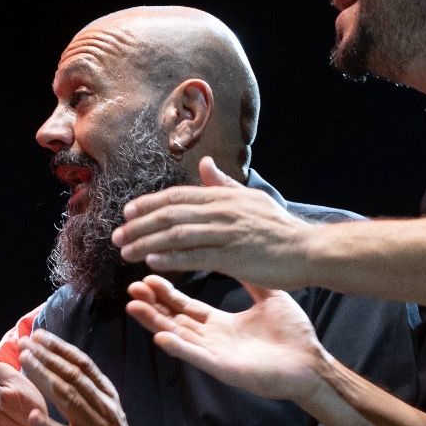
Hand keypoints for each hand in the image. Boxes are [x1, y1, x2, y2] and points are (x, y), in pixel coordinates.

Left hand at [18, 330, 154, 425]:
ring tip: (25, 361)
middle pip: (73, 374)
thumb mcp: (104, 411)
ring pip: (68, 396)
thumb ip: (88, 392)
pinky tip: (32, 416)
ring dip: (44, 376)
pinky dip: (48, 425)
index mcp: (105, 395)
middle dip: (47, 355)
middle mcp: (102, 406)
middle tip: (24, 342)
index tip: (38, 335)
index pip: (82, 364)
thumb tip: (66, 368)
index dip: (60, 348)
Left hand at [112, 156, 316, 288]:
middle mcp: (222, 210)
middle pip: (170, 214)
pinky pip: (196, 255)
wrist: (309, 250)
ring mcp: (227, 232)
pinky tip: (152, 261)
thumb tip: (205, 165)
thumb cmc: (278, 229)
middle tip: (116, 236)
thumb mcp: (250, 199)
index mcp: (223, 196)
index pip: (177, 196)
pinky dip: (172, 257)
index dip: (148, 204)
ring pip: (177, 235)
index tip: (127, 213)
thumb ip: (223, 184)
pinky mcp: (233, 256)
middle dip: (139, 225)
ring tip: (125, 251)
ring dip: (147, 242)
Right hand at [125, 274, 329, 402]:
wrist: (311, 363)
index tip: (148, 275)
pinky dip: (178, 348)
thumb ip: (251, 280)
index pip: (186, 307)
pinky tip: (160, 337)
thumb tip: (242, 255)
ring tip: (134, 307)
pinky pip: (196, 357)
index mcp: (221, 325)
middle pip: (175, 320)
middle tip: (132, 287)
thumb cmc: (293, 336)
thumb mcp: (269, 299)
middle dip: (152, 305)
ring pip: (178, 337)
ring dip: (155, 323)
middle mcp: (212, 340)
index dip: (167, 293)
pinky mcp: (223, 368)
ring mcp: (215, 355)